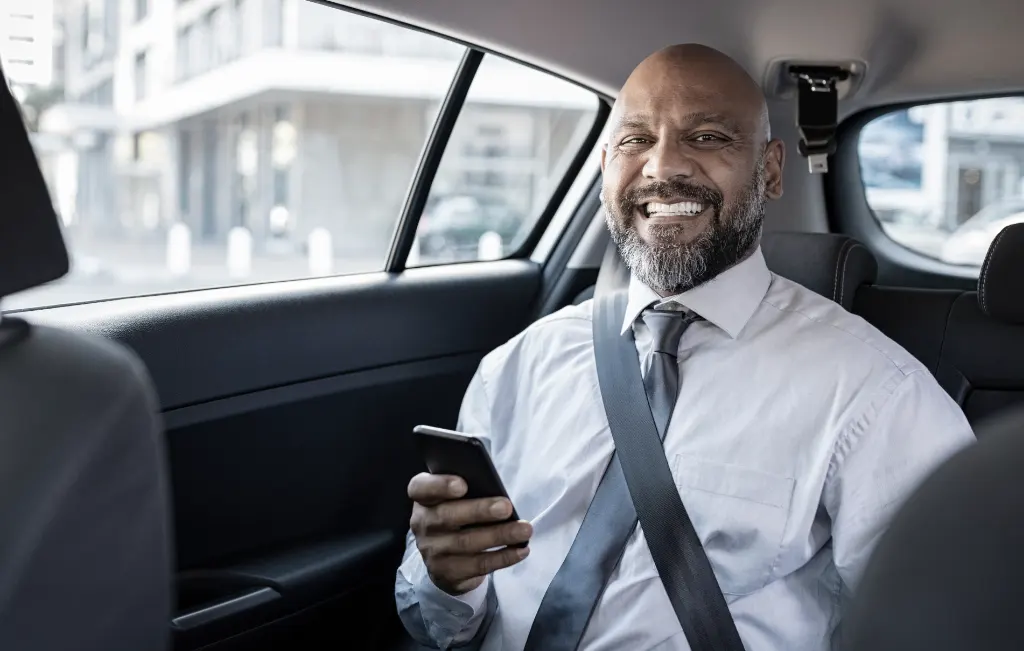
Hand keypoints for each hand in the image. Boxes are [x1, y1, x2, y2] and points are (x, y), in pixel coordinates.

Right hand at [408, 473, 531, 595]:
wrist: (446, 558)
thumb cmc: (459, 515)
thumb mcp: (455, 499)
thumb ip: (470, 489)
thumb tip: (495, 488)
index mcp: (423, 498)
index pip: (420, 488)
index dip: (440, 485)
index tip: (463, 484)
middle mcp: (422, 523)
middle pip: (447, 515)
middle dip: (479, 511)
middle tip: (506, 507)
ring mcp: (432, 550)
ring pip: (466, 542)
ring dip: (499, 535)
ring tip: (524, 530)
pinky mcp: (446, 572)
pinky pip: (477, 565)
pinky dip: (503, 557)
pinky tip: (521, 550)